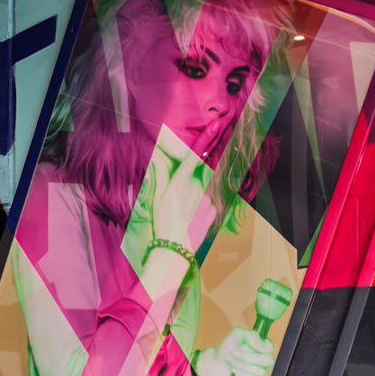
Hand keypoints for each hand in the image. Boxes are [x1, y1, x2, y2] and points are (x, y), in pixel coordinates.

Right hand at [126, 142, 212, 271]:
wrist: (174, 250)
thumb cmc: (162, 223)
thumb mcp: (156, 198)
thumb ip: (160, 175)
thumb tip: (159, 159)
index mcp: (180, 183)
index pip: (195, 155)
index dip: (207, 138)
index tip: (218, 125)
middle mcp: (196, 188)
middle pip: (196, 177)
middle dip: (188, 186)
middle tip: (178, 205)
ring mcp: (207, 200)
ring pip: (202, 192)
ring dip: (194, 199)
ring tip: (183, 216)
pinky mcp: (213, 212)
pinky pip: (208, 205)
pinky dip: (201, 209)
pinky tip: (191, 220)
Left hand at [197, 326, 274, 375]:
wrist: (215, 363)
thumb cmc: (227, 347)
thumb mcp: (237, 334)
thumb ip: (252, 336)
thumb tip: (263, 349)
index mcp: (262, 347)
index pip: (270, 347)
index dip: (260, 347)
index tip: (245, 345)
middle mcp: (264, 361)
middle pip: (268, 360)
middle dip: (247, 357)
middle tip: (232, 354)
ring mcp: (260, 374)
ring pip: (260, 372)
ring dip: (242, 367)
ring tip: (231, 364)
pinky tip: (235, 375)